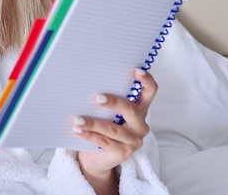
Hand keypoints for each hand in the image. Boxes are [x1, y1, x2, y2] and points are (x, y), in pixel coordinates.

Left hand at [74, 69, 157, 184]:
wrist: (97, 157)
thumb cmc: (101, 127)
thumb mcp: (107, 112)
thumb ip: (105, 99)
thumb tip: (88, 80)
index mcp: (139, 109)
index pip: (150, 92)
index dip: (146, 81)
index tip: (136, 70)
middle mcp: (140, 125)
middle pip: (131, 110)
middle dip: (114, 103)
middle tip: (97, 98)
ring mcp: (133, 141)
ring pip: (113, 129)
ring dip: (93, 123)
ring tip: (77, 119)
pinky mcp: (123, 154)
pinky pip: (104, 142)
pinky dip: (89, 135)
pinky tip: (78, 130)